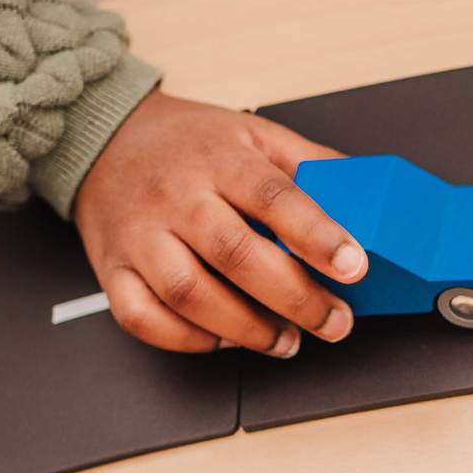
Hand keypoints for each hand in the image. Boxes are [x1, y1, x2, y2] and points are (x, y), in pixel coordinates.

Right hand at [74, 91, 368, 357]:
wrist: (104, 135)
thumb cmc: (189, 141)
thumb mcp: (254, 132)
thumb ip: (309, 163)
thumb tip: (369, 192)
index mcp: (221, 159)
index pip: (274, 198)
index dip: (317, 236)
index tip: (354, 266)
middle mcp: (177, 196)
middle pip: (236, 254)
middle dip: (294, 298)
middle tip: (334, 322)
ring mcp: (141, 236)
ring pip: (190, 293)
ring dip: (247, 329)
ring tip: (287, 340)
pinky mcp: (114, 269)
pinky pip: (143, 317)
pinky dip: (188, 340)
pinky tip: (226, 339)